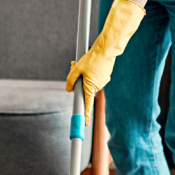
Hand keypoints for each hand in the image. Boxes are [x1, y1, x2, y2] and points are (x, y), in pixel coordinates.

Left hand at [66, 0, 144, 123]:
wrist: (106, 50)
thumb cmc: (91, 59)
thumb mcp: (77, 69)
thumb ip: (71, 80)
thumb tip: (69, 89)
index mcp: (90, 88)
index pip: (87, 105)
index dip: (85, 115)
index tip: (85, 124)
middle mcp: (97, 87)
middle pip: (84, 89)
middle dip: (78, 81)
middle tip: (72, 66)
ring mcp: (102, 82)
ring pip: (89, 82)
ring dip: (83, 75)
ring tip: (82, 62)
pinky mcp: (105, 76)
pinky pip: (94, 77)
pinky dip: (90, 72)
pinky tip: (90, 62)